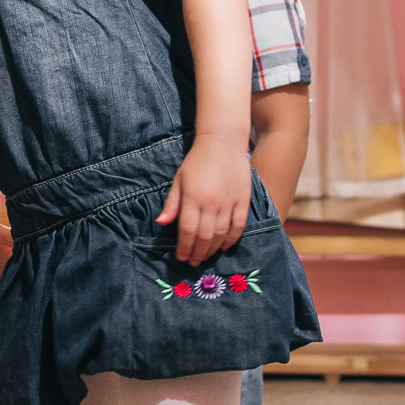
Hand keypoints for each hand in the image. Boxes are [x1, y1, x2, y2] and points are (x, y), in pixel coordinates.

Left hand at [156, 137, 249, 266]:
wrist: (222, 142)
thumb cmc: (196, 161)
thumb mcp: (179, 180)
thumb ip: (172, 203)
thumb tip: (161, 224)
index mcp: (192, 197)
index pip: (187, 230)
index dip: (184, 247)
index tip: (181, 257)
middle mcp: (211, 202)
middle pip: (204, 236)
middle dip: (197, 252)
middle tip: (193, 261)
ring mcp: (228, 201)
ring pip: (221, 234)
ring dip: (213, 249)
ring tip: (206, 256)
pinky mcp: (243, 199)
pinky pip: (238, 225)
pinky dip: (232, 239)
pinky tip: (226, 247)